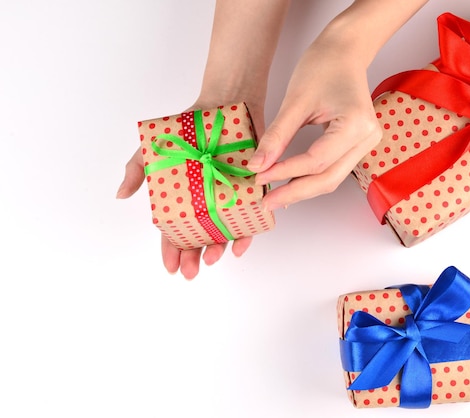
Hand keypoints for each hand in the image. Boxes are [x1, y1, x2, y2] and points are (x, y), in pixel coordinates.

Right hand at [117, 100, 263, 279]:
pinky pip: (252, 216)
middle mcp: (208, 203)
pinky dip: (248, 232)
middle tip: (192, 271)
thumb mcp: (154, 150)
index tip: (171, 267)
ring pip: (226, 231)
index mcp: (185, 199)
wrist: (220, 104)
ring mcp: (229, 197)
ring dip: (220, 248)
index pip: (176, 231)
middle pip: (201, 236)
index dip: (172, 251)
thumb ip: (137, 170)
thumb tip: (120, 194)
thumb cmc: (185, 130)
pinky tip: (241, 244)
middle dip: (195, 256)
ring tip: (214, 257)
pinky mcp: (251, 188)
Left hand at [247, 42, 381, 210]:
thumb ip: (276, 136)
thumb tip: (257, 166)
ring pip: (332, 178)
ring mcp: (366, 144)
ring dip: (303, 188)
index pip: (316, 160)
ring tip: (275, 196)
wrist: (344, 51)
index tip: (259, 176)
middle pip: (328, 178)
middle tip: (266, 201)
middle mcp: (367, 138)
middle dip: (295, 191)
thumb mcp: (295, 101)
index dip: (285, 172)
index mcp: (356, 124)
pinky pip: (334, 169)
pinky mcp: (358, 145)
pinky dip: (311, 178)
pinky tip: (290, 184)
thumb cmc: (323, 65)